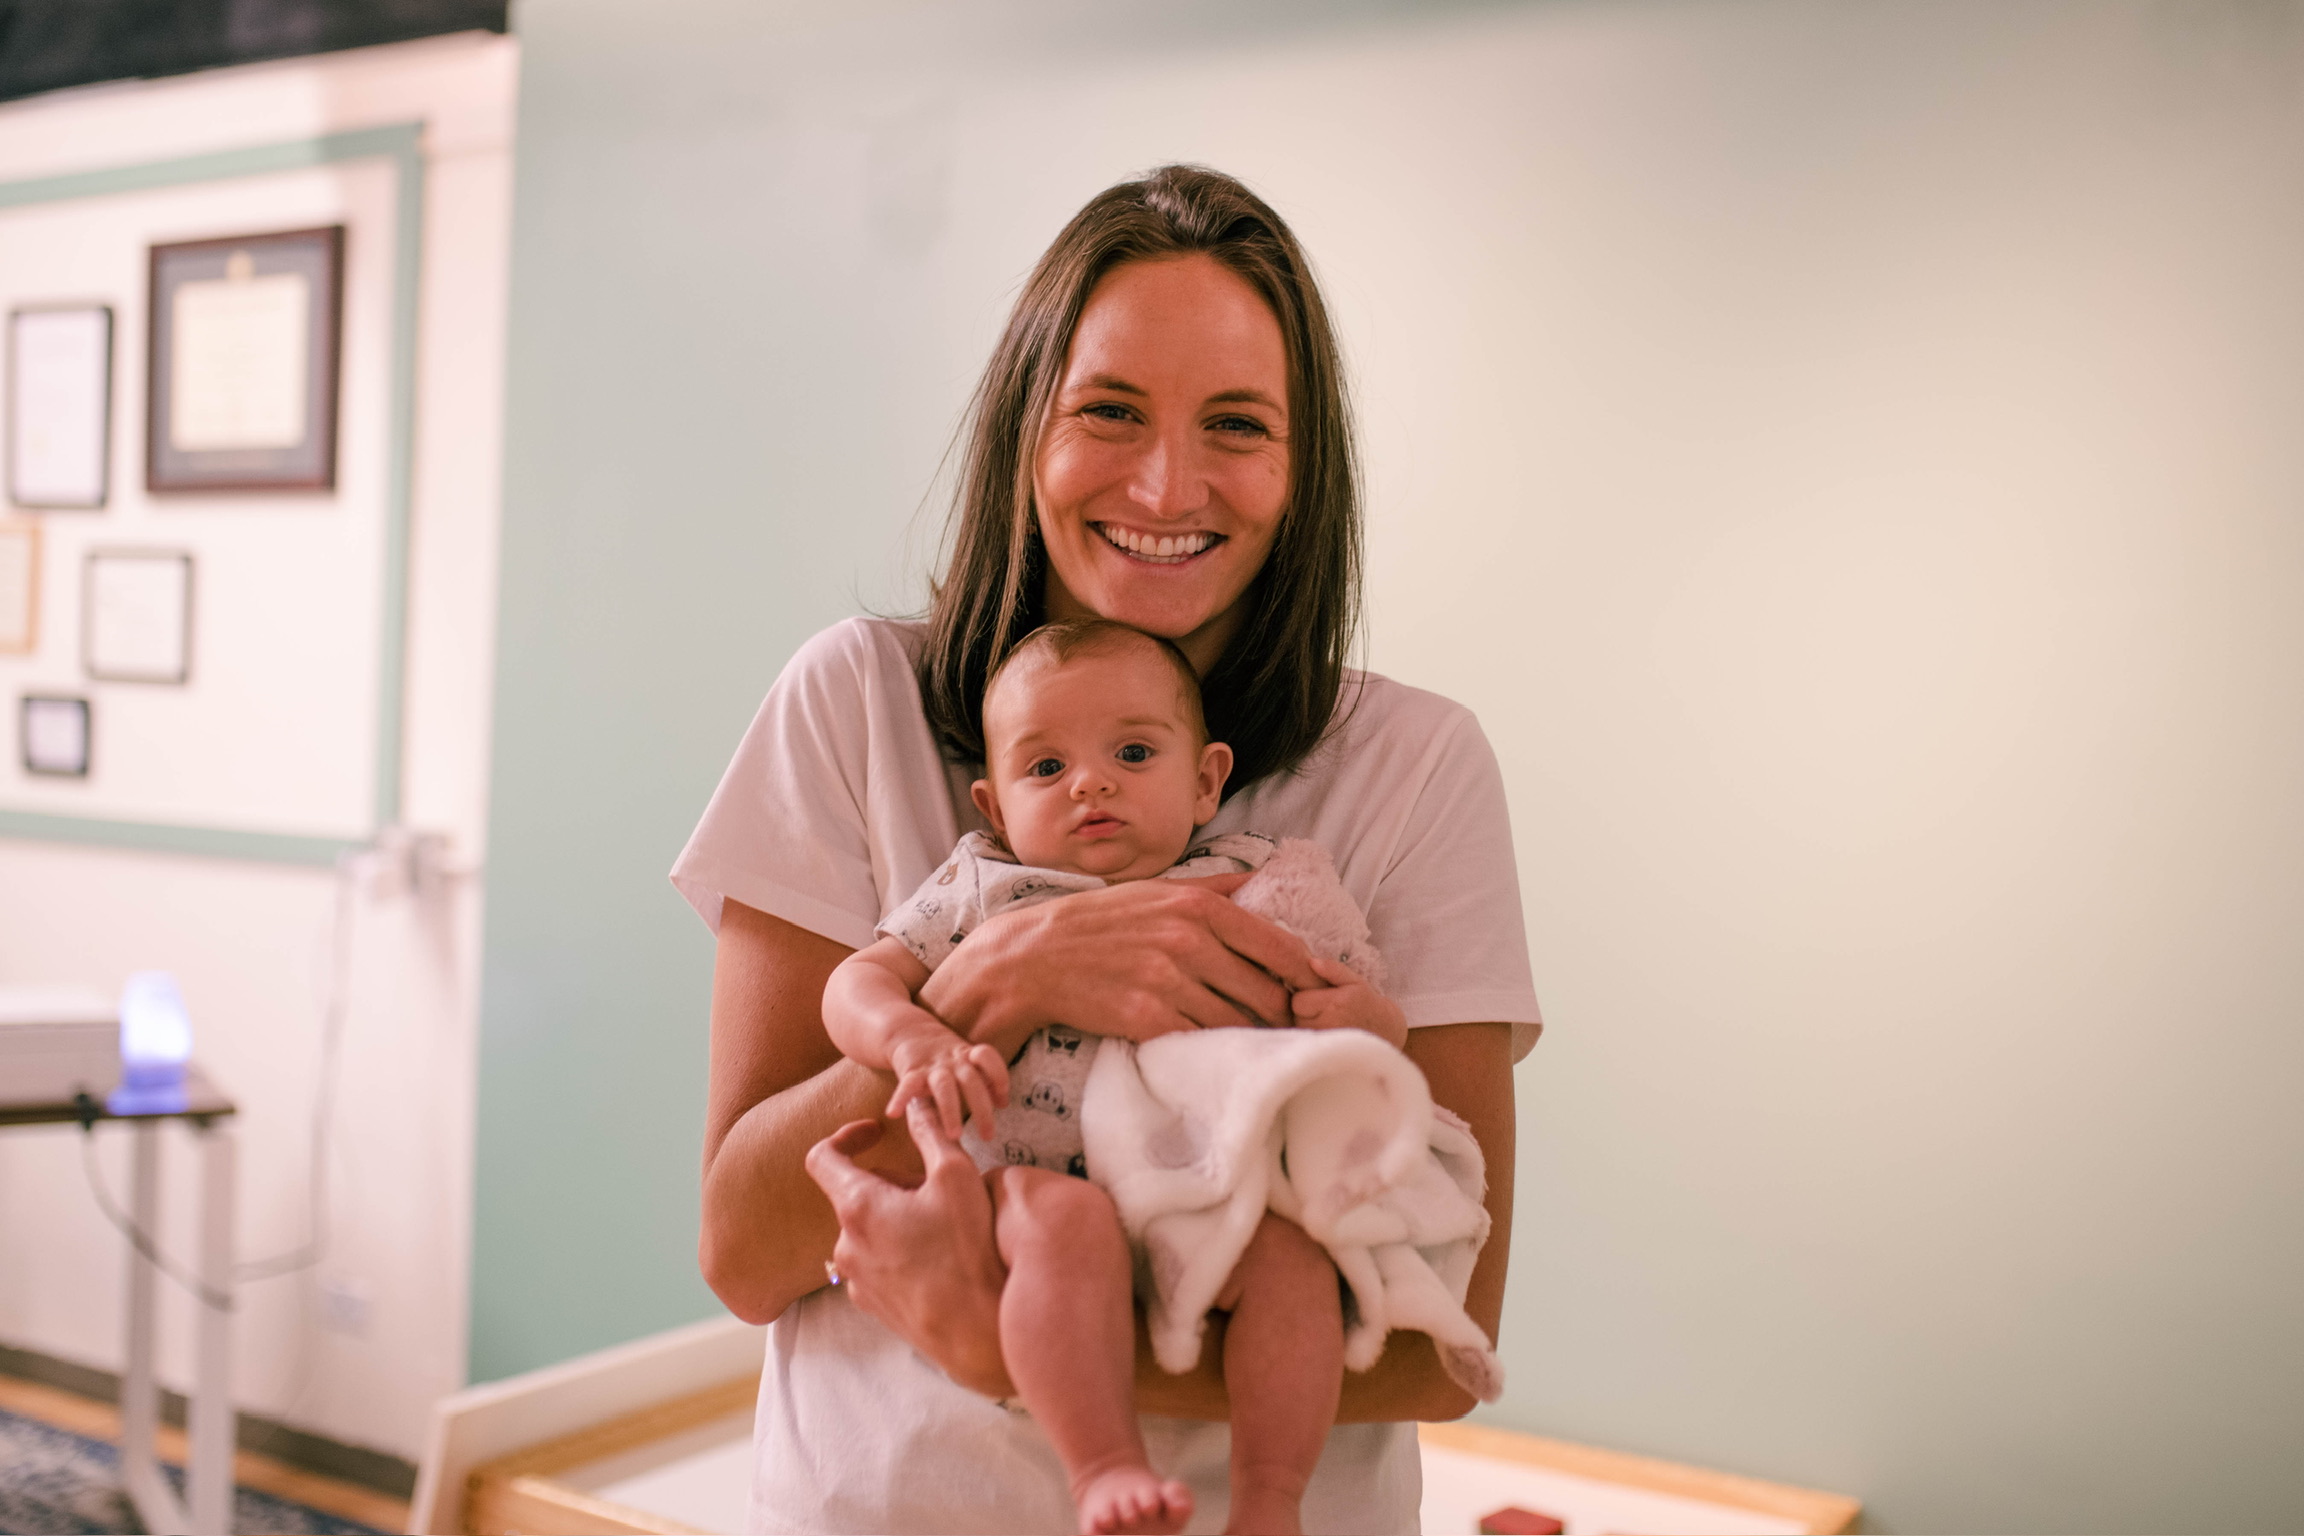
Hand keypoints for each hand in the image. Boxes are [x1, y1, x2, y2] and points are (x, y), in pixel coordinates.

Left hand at [803, 1100, 1012, 1395]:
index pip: (822, 1156)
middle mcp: (845, 1244)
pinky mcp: (871, 1305)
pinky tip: (937, 1258)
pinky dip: (898, 1249)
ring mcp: (855, 1279)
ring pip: (868, 1229)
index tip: (875, 1132)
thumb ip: (930, 1133)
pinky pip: (876, 1262)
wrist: (978, 1331)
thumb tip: (915, 1102)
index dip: (846, 1135)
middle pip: (856, 1193)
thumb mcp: (957, 1176)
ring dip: (896, 1216)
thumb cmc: (969, 1250)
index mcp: (857, 1206)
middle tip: (937, 1187)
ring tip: (942, 1226)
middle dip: (892, 1181)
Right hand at [887, 1032, 1009, 1139]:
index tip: (1003, 1101)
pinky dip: (900, 1098)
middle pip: (971, 1080)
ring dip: (950, 1110)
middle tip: (988, 1136)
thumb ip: (986, 1081)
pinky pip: (906, 1085)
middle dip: (981, 1109)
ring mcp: (932, 1066)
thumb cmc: (947, 1057)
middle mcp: (953, 1060)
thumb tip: (1004, 1103)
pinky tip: (893, 1113)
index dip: (998, 1075)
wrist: (911, 1033)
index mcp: (969, 1056)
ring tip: (955, 1136)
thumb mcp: (968, 1063)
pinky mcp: (911, 1072)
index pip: (987, 1056)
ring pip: (944, 1086)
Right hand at [918, 871, 1321, 1056]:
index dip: (1306, 977)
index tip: (1318, 995)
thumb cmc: (1098, 923)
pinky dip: (1217, 1051)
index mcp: (1199, 905)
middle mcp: (1190, 939)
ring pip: (1240, 1021)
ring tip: (1268, 1049)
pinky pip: (1202, 1040)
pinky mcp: (1147, 1017)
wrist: (1032, 958)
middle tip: (1297, 1031)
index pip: (1279, 946)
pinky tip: (1221, 1055)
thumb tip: (1261, 878)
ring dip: (1257, 1038)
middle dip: (1287, 1015)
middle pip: (1268, 990)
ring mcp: (1169, 979)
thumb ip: (1212, 886)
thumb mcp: (1155, 889)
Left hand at [1289, 956, 1407, 1049]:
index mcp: (1334, 1004)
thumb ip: (1333, 970)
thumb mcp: (1356, 981)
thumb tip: (1312, 962)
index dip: (1306, 996)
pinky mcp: (1323, 1053)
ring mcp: (1324, 1041)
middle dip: (1305, 1010)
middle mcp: (1326, 1025)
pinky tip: (1326, 1031)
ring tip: (1327, 1020)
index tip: (1319, 997)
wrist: (1386, 1034)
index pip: (1298, 1000)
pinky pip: (1305, 1041)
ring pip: (1299, 1028)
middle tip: (1324, 1009)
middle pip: (1296, 1015)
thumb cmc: (1368, 1005)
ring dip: (1308, 1023)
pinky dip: (1311, 1035)